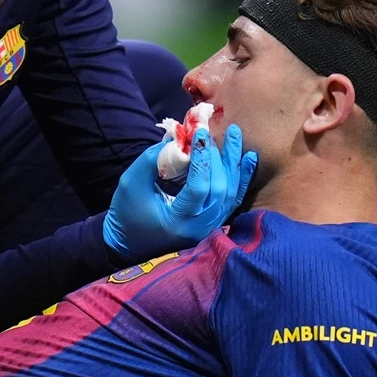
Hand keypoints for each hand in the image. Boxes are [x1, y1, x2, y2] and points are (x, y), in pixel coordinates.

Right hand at [103, 124, 256, 262]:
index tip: (199, 133)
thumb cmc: (127, 213)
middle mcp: (200, 228)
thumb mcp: (131, 183)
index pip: (198, 187)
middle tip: (208, 134)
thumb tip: (177, 138)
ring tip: (235, 133)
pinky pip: (233, 199)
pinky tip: (249, 157)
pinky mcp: (214, 222)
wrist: (129, 242)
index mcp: (177, 221)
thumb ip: (151, 160)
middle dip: (216, 157)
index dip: (202, 158)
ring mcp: (210, 227)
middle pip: (219, 188)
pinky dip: (241, 178)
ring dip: (233, 162)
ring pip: (230, 193)